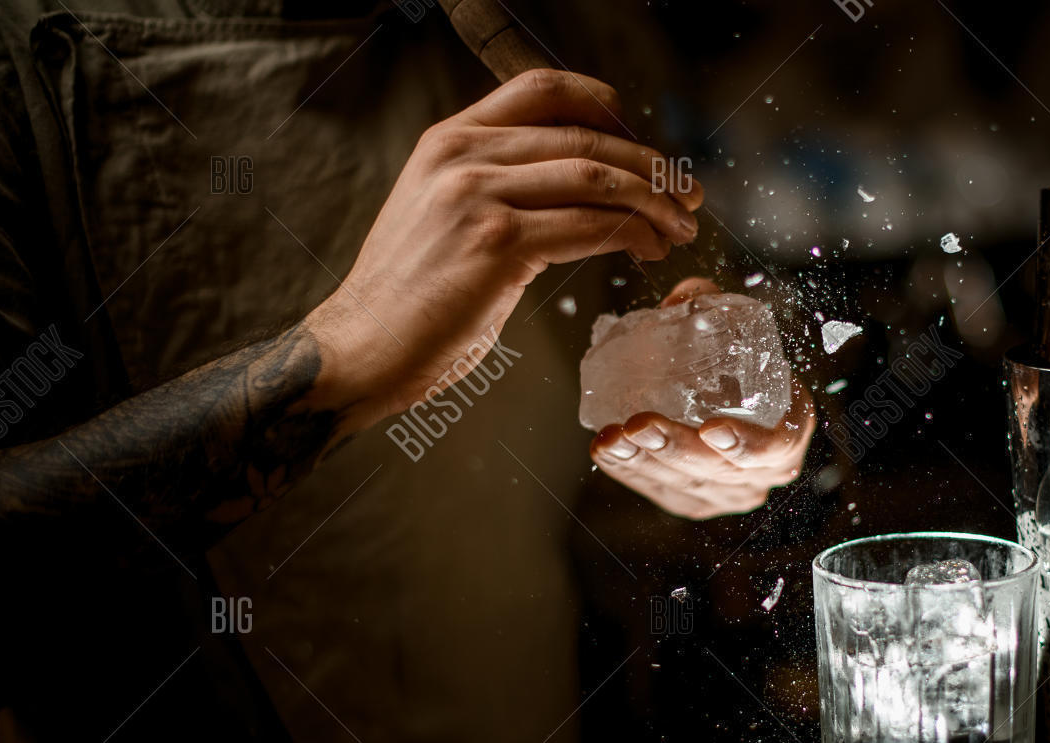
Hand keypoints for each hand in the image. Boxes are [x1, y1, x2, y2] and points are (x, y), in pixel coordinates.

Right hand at [304, 70, 701, 434]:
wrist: (361, 347)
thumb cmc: (408, 298)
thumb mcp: (442, 217)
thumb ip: (493, 190)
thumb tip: (568, 194)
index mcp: (450, 140)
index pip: (541, 89)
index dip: (603, 104)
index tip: (641, 136)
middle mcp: (463, 155)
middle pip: (585, 137)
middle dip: (652, 165)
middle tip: (688, 194)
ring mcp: (478, 196)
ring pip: (597, 179)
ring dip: (654, 202)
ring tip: (681, 227)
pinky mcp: (497, 244)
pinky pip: (590, 226)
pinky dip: (633, 234)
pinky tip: (649, 248)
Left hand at [589, 279, 814, 519]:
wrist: (734, 402)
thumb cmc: (741, 369)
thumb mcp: (739, 335)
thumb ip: (711, 310)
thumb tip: (678, 300)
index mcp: (788, 432)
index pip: (776, 447)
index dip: (748, 443)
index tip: (713, 427)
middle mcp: (762, 473)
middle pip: (720, 471)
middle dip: (675, 448)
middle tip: (640, 423)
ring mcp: (727, 493)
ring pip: (685, 484)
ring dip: (643, 461)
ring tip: (611, 436)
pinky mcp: (694, 501)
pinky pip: (661, 492)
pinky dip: (630, 471)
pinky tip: (606, 449)